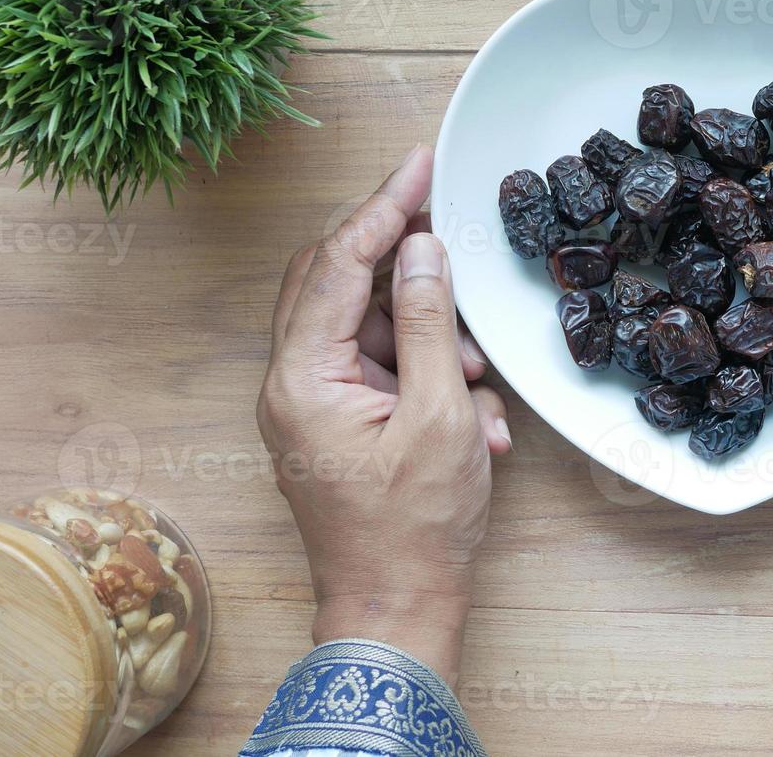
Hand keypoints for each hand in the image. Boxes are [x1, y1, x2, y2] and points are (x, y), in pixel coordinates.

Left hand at [257, 146, 510, 686]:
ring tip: (479, 378)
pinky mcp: (338, 423)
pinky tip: (475, 419)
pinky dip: (430, 378)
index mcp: (301, 377)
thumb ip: (427, 323)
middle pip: (337, 284)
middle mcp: (293, 384)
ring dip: (431, 338)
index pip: (335, 265)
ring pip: (368, 328)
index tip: (418, 164)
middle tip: (444, 221)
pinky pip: (383, 371)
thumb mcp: (439, 414)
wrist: (396, 608)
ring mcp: (313, 405)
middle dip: (399, 260)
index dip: (382, 208)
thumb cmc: (414, 526)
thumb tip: (421, 249)